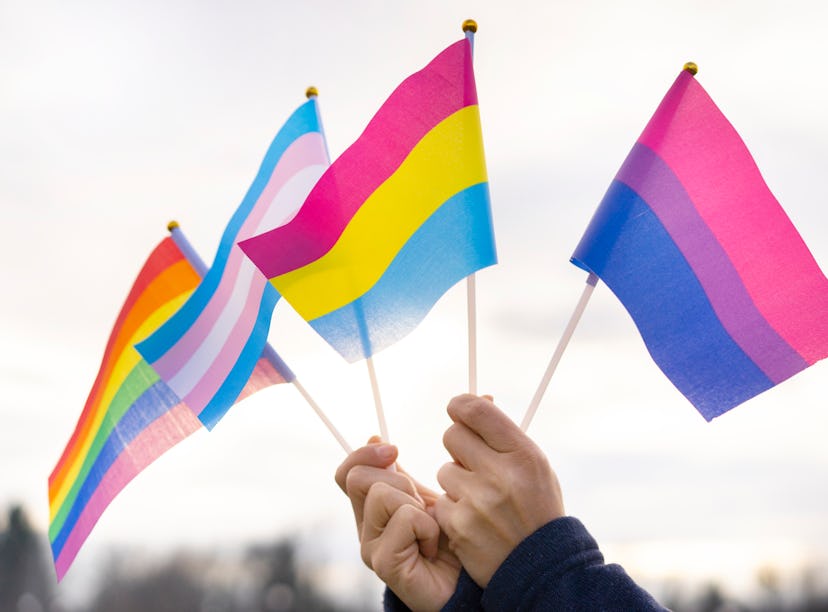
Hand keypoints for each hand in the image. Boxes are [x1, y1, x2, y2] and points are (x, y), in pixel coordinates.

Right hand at [335, 438, 460, 609]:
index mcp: (371, 511)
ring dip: (416, 505)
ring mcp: (370, 548)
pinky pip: (404, 518)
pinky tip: (433, 545)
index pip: (347, 473)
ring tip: (430, 529)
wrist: (468, 581)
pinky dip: (427, 527)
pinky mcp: (383, 564)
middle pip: (358, 477)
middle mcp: (365, 529)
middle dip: (398, 479)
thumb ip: (398, 475)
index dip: (365, 454)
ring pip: (380, 493)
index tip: (393, 450)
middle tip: (420, 505)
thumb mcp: (422, 498)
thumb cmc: (449, 540)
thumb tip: (374, 439)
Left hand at [435, 395, 564, 587]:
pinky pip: (441, 502)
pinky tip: (474, 521)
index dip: (460, 405)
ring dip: (456, 481)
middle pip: (452, 435)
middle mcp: (500, 474)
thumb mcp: (535, 466)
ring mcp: (477, 501)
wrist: (542, 569)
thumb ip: (504, 435)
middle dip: (459, 446)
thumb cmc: (537, 508)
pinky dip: (453, 510)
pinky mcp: (458, 526)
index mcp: (523, 454)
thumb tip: (475, 398)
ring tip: (481, 499)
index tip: (457, 409)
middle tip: (473, 460)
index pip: (477, 411)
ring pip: (444, 470)